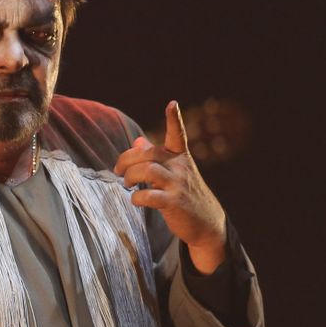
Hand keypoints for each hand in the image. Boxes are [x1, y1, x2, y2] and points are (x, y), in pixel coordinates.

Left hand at [113, 101, 227, 272]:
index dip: (174, 119)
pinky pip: (149, 195)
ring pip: (147, 170)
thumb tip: (138, 141)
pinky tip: (136, 200)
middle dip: (127, 160)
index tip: (172, 103)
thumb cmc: (184, 194)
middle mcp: (180, 167)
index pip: (178, 134)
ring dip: (131, 176)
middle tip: (119, 172)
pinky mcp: (174, 202)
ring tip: (127, 184)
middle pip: (148, 153)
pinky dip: (137, 198)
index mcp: (180, 157)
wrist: (206, 223)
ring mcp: (178, 184)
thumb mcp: (173, 173)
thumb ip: (155, 157)